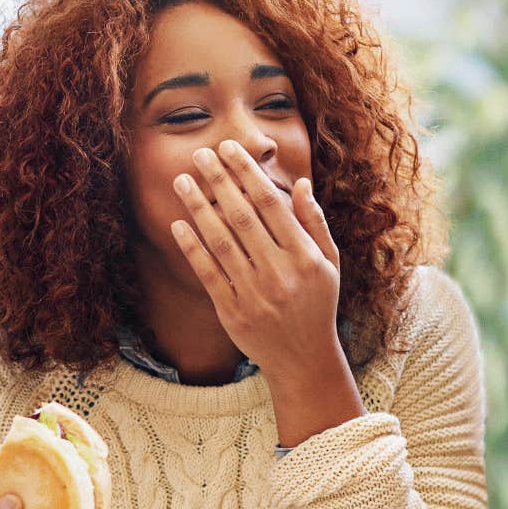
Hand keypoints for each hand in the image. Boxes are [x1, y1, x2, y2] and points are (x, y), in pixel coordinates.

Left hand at [170, 139, 343, 381]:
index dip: (247, 173)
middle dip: (219, 181)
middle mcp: (280, 272)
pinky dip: (191, 247)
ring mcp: (254, 293)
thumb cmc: (318, 304)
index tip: (229, 149)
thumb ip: (314, 223)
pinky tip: (178, 224)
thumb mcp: (329, 263)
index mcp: (305, 256)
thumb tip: (301, 184)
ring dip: (198, 207)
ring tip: (182, 180)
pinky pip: (207, 273)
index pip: (271, 204)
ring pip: (220, 241)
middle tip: (200, 154)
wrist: (304, 358)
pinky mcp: (232, 312)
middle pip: (242, 216)